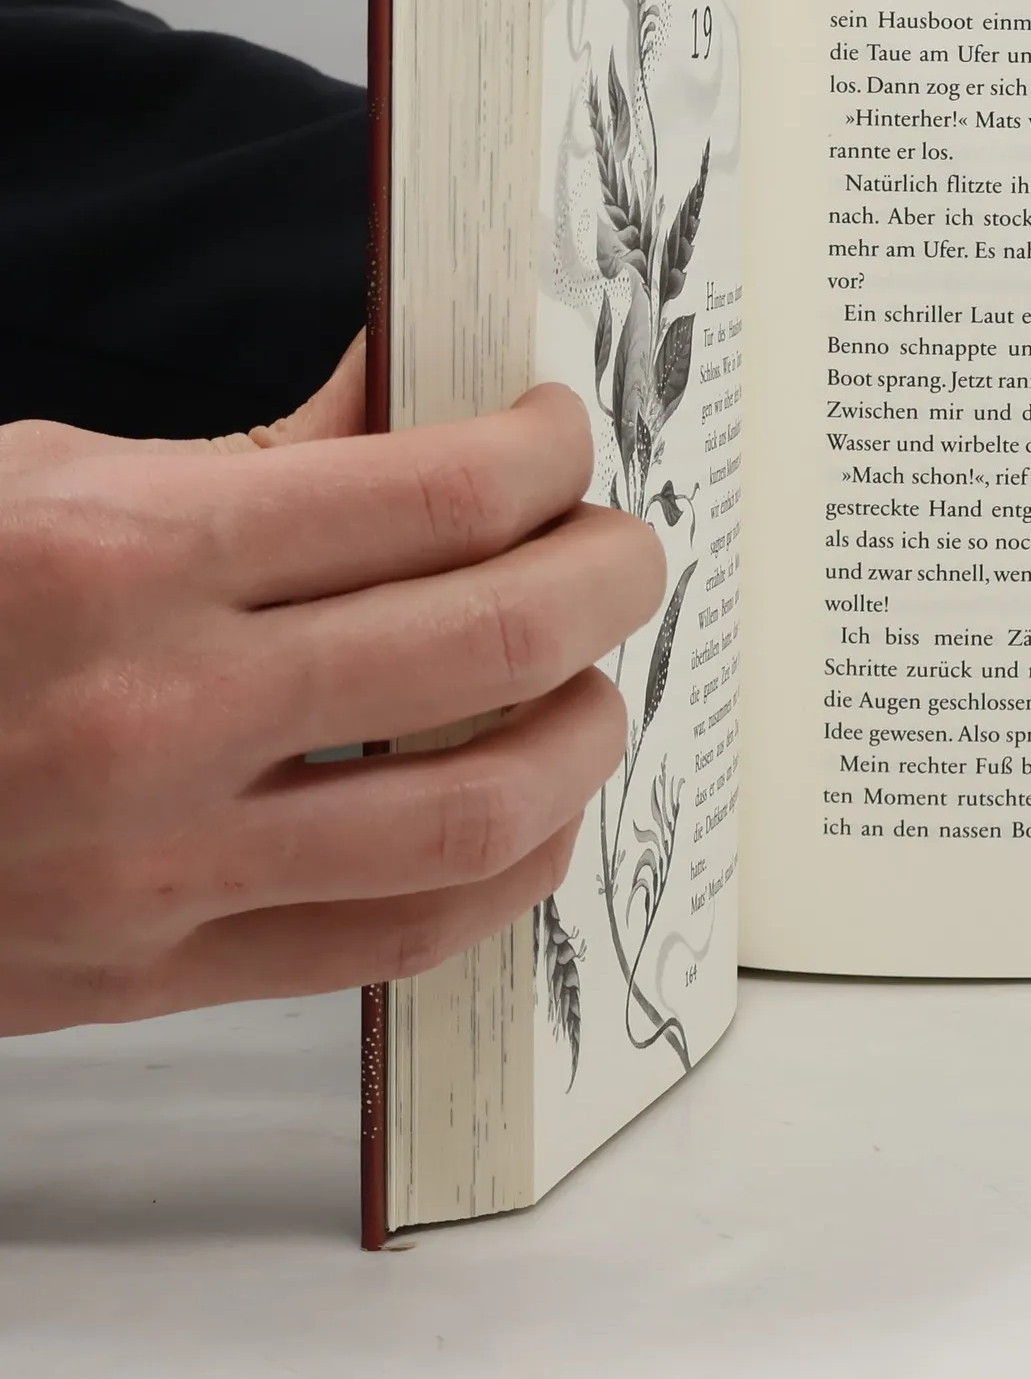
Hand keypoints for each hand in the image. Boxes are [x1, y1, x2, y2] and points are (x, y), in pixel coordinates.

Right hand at [0, 336, 665, 1034]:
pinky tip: (534, 805)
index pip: (436, 493)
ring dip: (588, 728)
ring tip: (594, 677)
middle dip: (609, 572)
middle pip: (494, 635)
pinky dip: (514, 866)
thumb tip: (425, 403)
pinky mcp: (163, 975)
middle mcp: (158, 713)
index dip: (545, 454)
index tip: (560, 439)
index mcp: (125, 557)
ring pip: (485, 807)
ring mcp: (165, 866)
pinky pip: (408, 937)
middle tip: (623, 547)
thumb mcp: (44, 483)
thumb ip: (259, 456)